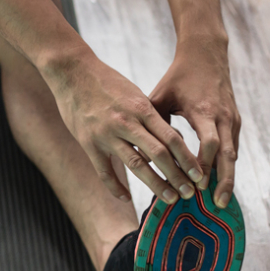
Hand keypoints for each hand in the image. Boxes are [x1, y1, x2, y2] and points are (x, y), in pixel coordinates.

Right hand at [42, 49, 203, 203]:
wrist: (71, 72)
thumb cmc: (107, 82)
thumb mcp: (135, 94)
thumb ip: (152, 117)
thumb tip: (173, 140)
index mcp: (141, 109)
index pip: (171, 138)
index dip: (187, 159)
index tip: (198, 175)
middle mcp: (126, 123)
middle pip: (158, 154)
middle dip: (177, 176)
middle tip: (189, 193)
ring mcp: (106, 134)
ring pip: (136, 165)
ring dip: (155, 184)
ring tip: (170, 198)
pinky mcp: (88, 143)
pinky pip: (104, 171)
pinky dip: (116, 187)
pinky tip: (126, 198)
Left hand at [150, 39, 239, 207]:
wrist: (206, 55)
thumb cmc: (178, 77)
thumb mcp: (161, 96)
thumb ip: (152, 123)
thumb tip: (138, 152)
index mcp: (202, 110)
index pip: (208, 143)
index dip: (203, 164)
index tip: (195, 184)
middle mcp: (222, 116)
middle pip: (227, 154)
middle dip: (222, 179)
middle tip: (214, 203)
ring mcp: (231, 119)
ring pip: (233, 154)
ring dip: (227, 177)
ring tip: (220, 201)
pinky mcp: (235, 120)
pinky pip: (233, 148)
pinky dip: (228, 166)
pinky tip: (220, 183)